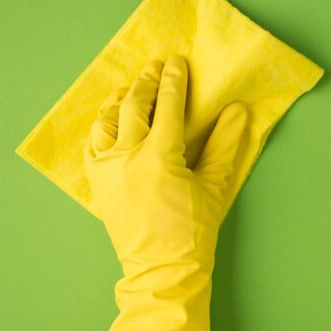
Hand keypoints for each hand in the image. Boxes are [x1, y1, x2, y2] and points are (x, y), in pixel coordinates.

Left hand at [84, 55, 247, 330]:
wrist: (162, 269)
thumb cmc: (194, 229)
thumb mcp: (214, 185)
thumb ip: (225, 143)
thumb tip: (237, 110)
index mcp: (159, 156)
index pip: (168, 106)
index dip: (174, 80)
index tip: (177, 61)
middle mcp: (127, 156)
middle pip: (134, 106)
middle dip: (146, 81)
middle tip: (155, 66)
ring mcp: (108, 169)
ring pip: (106, 121)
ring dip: (120, 100)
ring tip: (130, 88)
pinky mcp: (98, 182)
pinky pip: (92, 145)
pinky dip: (102, 127)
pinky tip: (111, 121)